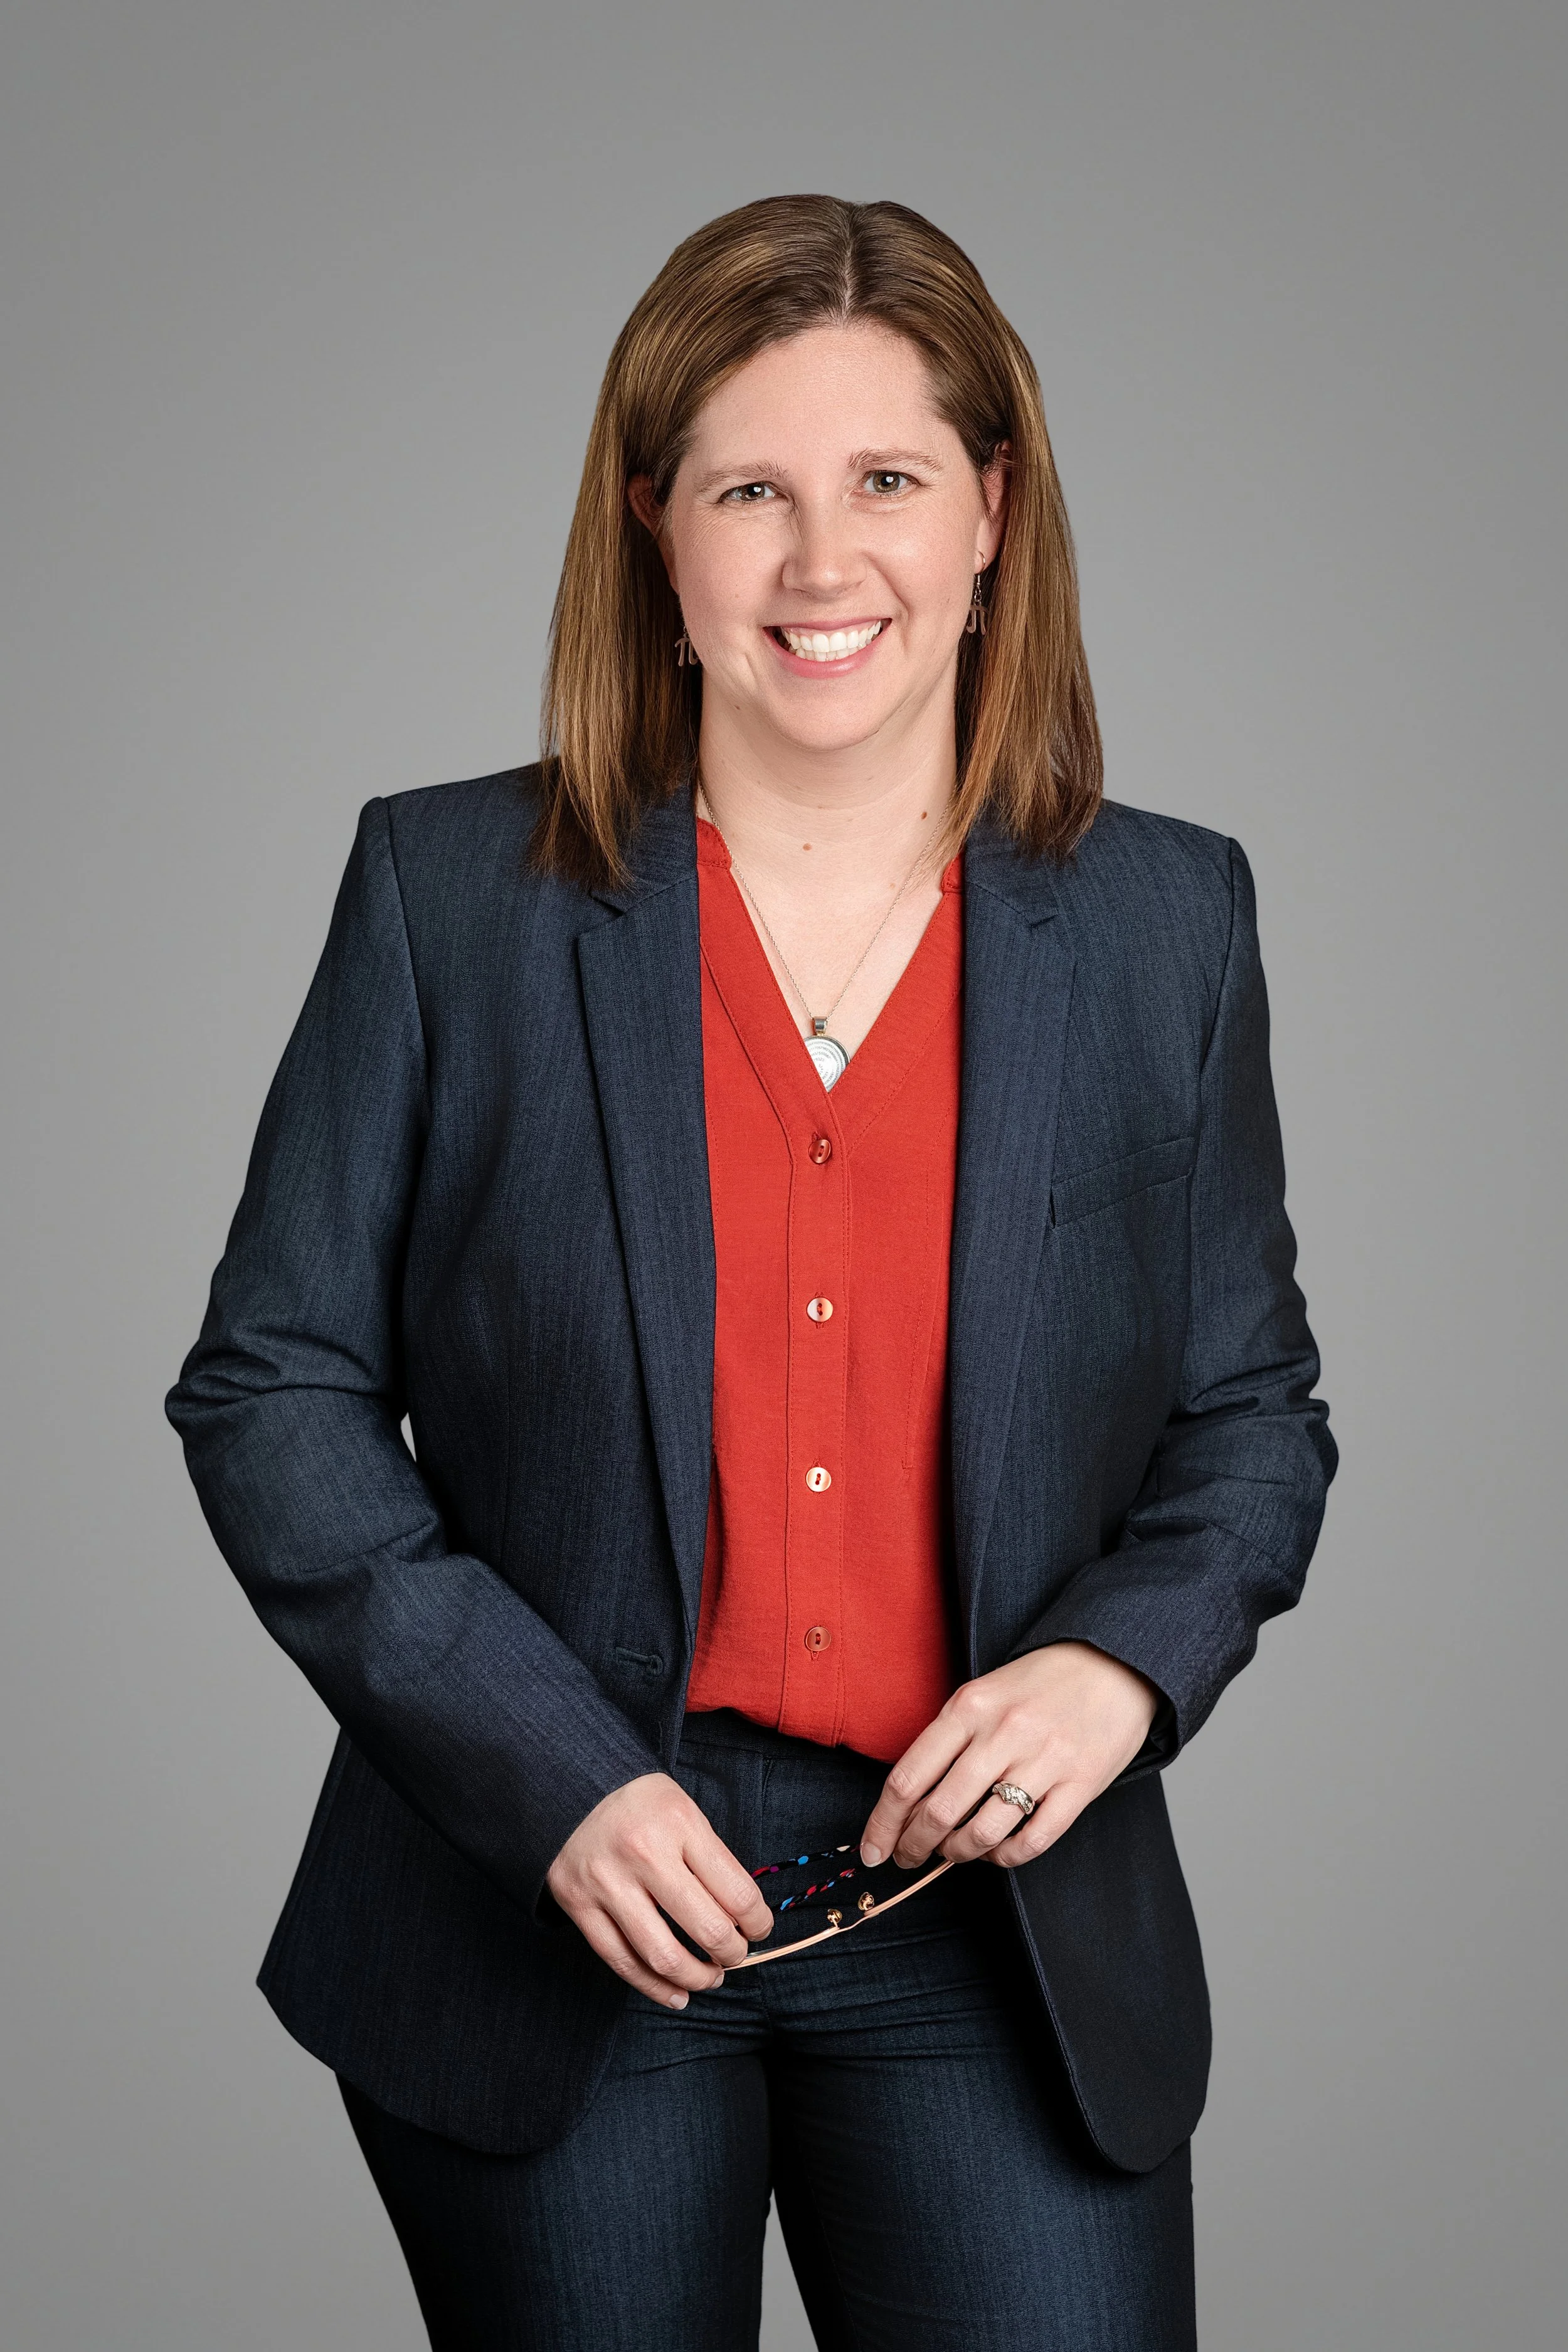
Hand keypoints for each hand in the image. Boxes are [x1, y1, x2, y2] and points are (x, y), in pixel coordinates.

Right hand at [545, 1772, 773, 2007]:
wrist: (571, 1789)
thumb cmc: (641, 1805)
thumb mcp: (686, 1811)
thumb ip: (712, 1860)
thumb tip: (742, 1921)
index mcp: (680, 1824)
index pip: (737, 1892)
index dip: (759, 1922)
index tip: (760, 1929)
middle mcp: (644, 1854)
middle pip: (706, 1928)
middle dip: (732, 1954)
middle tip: (736, 1956)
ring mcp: (608, 1883)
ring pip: (662, 1955)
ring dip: (696, 1978)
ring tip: (710, 1978)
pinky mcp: (579, 1905)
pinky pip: (621, 1961)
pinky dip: (653, 1986)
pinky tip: (675, 1994)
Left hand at [859, 1643, 1159, 1872]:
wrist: (1116, 1663)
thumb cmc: (1041, 1681)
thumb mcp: (984, 1691)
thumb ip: (949, 1737)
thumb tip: (909, 1800)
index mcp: (969, 1706)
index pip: (908, 1777)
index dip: (882, 1823)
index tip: (871, 1849)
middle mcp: (1003, 1733)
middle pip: (938, 1811)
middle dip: (914, 1846)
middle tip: (907, 1859)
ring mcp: (1044, 1761)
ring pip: (981, 1832)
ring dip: (957, 1853)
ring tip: (952, 1853)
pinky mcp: (1080, 1785)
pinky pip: (1032, 1840)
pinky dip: (1005, 1857)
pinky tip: (996, 1852)